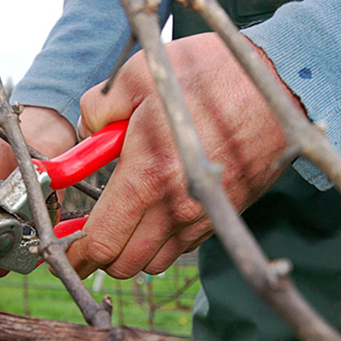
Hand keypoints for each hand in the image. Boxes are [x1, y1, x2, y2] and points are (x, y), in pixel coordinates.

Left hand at [68, 33, 302, 278]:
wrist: (276, 86)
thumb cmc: (209, 77)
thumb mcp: (138, 76)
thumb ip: (97, 110)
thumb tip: (85, 133)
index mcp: (147, 177)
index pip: (102, 242)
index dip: (76, 253)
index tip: (64, 249)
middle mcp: (176, 208)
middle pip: (126, 264)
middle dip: (101, 254)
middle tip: (90, 233)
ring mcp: (203, 216)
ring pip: (155, 261)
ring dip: (134, 249)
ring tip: (127, 218)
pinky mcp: (223, 214)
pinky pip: (184, 246)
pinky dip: (164, 240)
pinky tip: (160, 209)